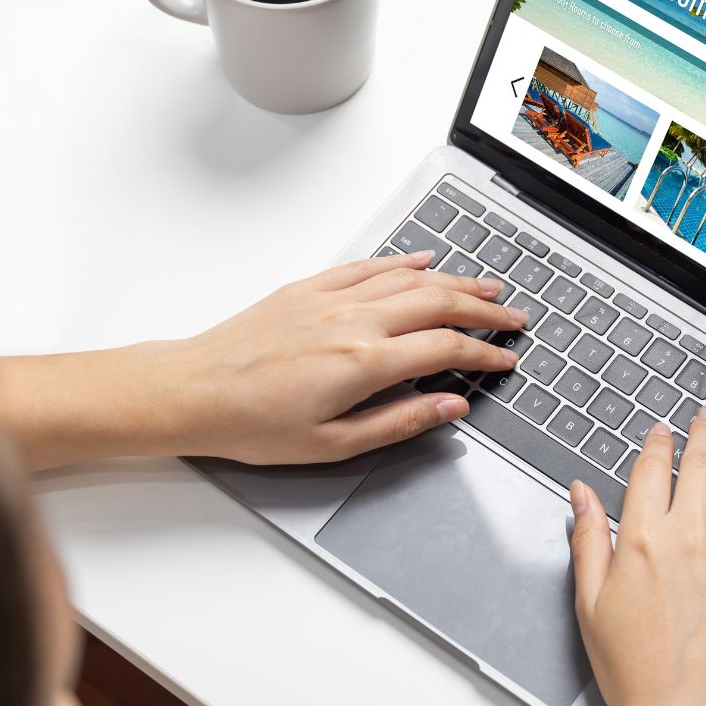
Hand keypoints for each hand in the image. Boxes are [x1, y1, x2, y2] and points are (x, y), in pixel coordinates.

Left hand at [0, 251, 528, 469]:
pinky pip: (367, 267)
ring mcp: (330, 299)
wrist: (191, 391)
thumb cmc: (251, 424)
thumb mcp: (332, 444)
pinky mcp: (307, 290)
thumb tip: (448, 408)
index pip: (444, 348)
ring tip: (485, 286)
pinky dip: (401, 262)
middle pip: (437, 302)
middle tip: (514, 318)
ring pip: (408, 278)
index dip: (484, 353)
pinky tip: (422, 261)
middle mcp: (353, 321)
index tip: (506, 361)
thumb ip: (399, 423)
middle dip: (484, 309)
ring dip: (454, 280)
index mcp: (364, 362)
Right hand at [568, 408, 705, 705]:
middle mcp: (693, 538)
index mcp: (644, 539)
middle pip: (702, 466)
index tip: (663, 430)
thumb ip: (589, 540)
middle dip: (705, 434)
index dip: (658, 442)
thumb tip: (581, 494)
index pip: (652, 470)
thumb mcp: (589, 603)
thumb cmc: (636, 673)